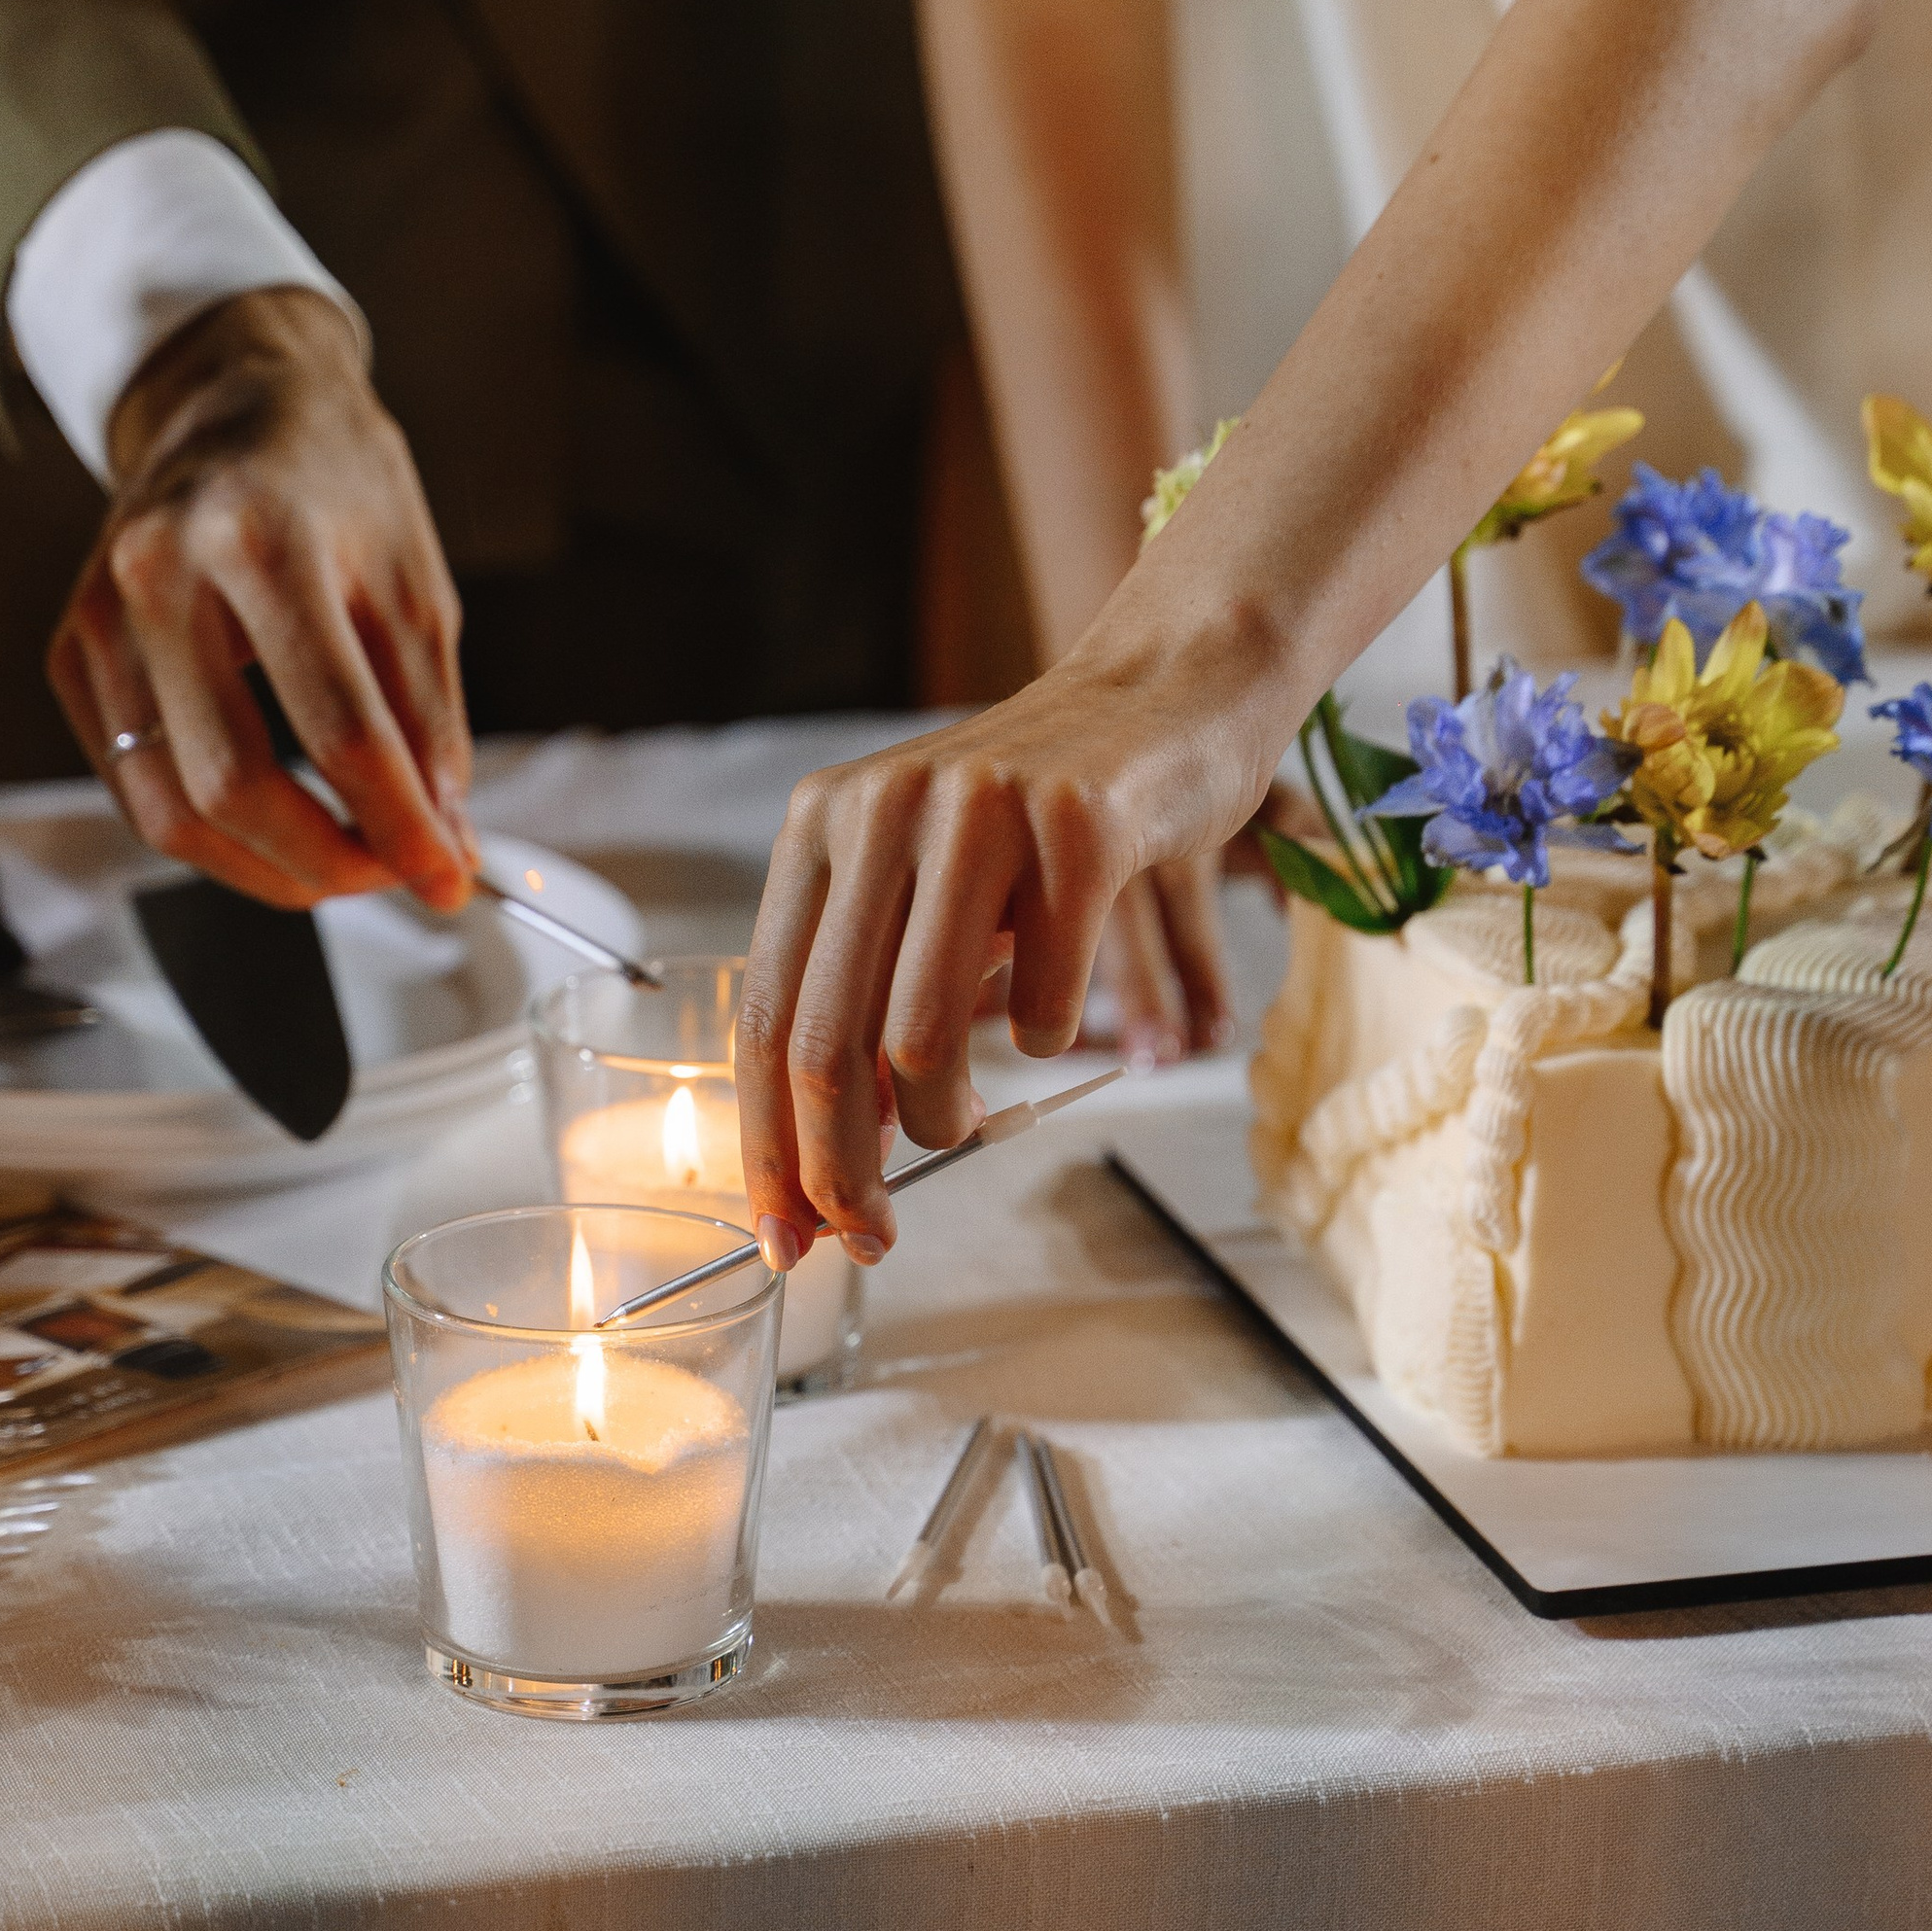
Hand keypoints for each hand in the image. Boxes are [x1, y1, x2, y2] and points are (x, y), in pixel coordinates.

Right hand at [48, 287, 475, 908]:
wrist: (231, 400)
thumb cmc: (333, 480)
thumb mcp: (414, 583)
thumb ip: (430, 720)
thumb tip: (444, 842)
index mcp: (260, 538)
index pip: (339, 729)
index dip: (401, 826)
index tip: (448, 879)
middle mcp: (158, 574)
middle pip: (234, 784)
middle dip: (329, 863)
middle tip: (396, 873)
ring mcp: (98, 616)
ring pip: (168, 810)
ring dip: (268, 869)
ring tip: (343, 862)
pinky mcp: (71, 653)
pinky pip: (134, 787)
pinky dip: (213, 833)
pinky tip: (276, 828)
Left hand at [735, 607, 1290, 1268]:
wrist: (1164, 697)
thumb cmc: (1040, 820)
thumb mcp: (924, 884)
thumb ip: (868, 991)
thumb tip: (832, 1158)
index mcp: (821, 827)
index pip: (767, 1014)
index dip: (769, 1144)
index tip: (788, 1233)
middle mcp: (879, 811)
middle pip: (827, 1044)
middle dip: (842, 1170)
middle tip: (871, 1234)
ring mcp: (977, 814)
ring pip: (920, 1038)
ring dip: (945, 1119)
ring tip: (973, 1119)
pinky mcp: (1078, 830)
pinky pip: (1043, 1003)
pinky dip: (1049, 1045)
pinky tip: (1058, 1021)